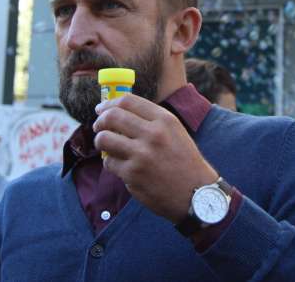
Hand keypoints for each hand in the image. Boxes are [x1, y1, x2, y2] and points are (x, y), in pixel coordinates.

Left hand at [93, 94, 217, 223]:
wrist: (196, 194)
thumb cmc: (184, 161)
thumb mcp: (175, 132)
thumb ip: (151, 120)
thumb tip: (119, 110)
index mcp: (165, 120)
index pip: (127, 101)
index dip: (109, 103)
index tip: (101, 108)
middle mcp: (153, 134)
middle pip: (112, 116)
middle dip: (100, 121)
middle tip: (98, 126)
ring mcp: (142, 154)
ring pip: (104, 138)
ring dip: (100, 141)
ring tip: (106, 146)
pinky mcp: (132, 174)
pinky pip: (109, 162)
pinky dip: (111, 163)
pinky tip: (120, 166)